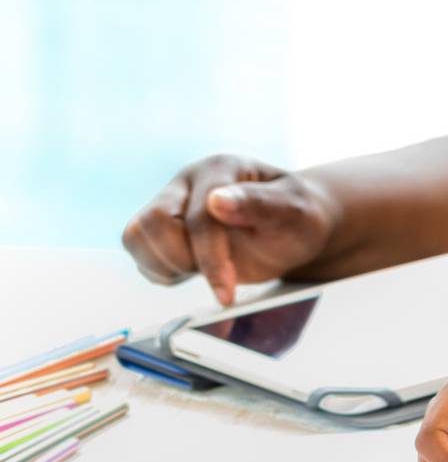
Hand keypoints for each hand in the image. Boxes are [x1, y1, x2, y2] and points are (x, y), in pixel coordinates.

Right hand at [120, 154, 336, 304]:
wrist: (295, 228)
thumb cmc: (297, 217)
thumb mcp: (293, 211)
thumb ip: (259, 203)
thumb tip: (217, 200)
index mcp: (220, 169)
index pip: (198, 216)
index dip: (210, 258)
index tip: (227, 292)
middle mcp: (189, 182)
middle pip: (152, 222)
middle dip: (183, 259)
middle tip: (219, 277)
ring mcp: (171, 204)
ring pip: (136, 237)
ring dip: (167, 265)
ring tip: (205, 271)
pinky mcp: (162, 231)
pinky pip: (140, 254)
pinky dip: (162, 272)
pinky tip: (195, 271)